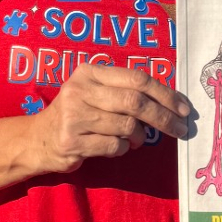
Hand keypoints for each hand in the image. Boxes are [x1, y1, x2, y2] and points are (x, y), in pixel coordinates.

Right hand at [29, 64, 190, 173]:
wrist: (38, 139)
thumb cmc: (77, 114)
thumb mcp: (95, 93)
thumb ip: (125, 91)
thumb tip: (172, 102)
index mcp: (89, 72)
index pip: (137, 78)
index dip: (165, 93)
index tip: (183, 108)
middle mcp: (80, 90)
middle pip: (135, 102)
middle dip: (163, 117)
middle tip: (180, 129)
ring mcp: (74, 116)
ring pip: (127, 126)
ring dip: (140, 137)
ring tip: (136, 139)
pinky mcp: (72, 141)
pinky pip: (114, 146)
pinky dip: (123, 149)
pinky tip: (115, 146)